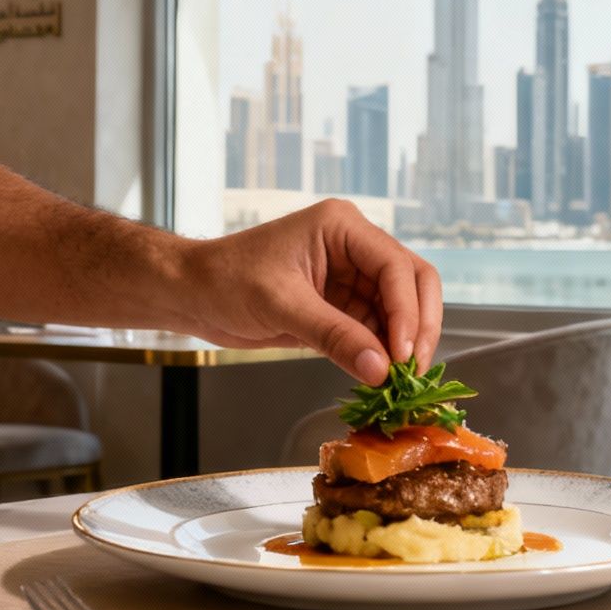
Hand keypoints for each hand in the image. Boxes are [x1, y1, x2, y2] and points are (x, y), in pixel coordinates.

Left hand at [175, 199, 441, 384]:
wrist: (192, 293)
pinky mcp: (343, 306)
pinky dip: (383, 353)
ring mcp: (352, 277)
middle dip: (418, 326)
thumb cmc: (225, 281)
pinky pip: (377, 330)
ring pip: (401, 310)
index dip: (407, 312)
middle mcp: (355, 248)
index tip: (402, 355)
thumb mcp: (282, 306)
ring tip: (400, 381)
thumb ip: (334, 336)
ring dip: (404, 344)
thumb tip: (379, 370)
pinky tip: (381, 376)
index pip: (395, 267)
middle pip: (413, 283)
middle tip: (412, 371)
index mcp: (343, 227)